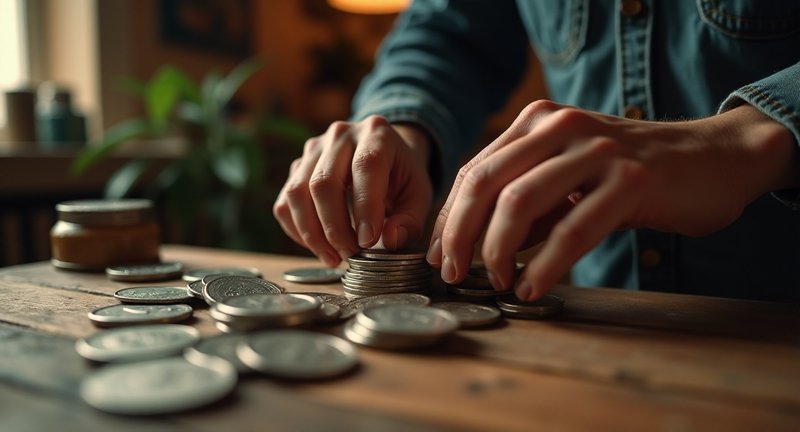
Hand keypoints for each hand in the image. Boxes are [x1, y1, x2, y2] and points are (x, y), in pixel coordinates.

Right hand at [273, 116, 432, 266]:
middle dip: (335, 228)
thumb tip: (389, 240)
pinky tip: (319, 247)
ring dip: (312, 234)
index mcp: (377, 133)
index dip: (365, 207)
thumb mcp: (419, 194)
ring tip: (334, 257)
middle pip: (323, 183)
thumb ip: (410, 219)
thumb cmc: (401, 176)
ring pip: (297, 193)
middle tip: (351, 254)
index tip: (368, 242)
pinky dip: (297, 231)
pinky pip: (285, 202)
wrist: (383, 152)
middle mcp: (340, 134)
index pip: (365, 166)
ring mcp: (313, 148)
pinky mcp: (297, 166)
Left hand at [426, 100, 797, 299]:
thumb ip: (524, 203)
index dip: (449, 216)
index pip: (475, 170)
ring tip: (496, 281)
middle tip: (451, 272)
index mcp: (538, 121)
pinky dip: (544, 265)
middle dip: (458, 233)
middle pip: (486, 182)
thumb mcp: (567, 178)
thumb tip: (470, 244)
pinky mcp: (631, 181)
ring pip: (520, 202)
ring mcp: (596, 151)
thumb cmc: (631, 175)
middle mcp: (561, 126)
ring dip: (496, 250)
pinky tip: (532, 287)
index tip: (438, 254)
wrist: (711, 159)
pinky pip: (571, 230)